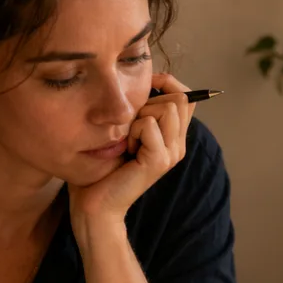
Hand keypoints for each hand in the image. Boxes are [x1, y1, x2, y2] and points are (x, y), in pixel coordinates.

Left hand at [69, 73, 194, 239]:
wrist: (95, 202)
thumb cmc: (104, 165)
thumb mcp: (126, 129)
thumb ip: (142, 110)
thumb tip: (148, 80)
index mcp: (173, 137)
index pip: (187, 97)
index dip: (167, 84)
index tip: (145, 90)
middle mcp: (178, 145)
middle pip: (180, 98)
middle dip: (150, 101)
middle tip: (131, 126)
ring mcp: (172, 154)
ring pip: (167, 107)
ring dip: (140, 116)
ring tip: (129, 138)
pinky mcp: (159, 160)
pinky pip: (149, 124)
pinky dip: (133, 130)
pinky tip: (126, 148)